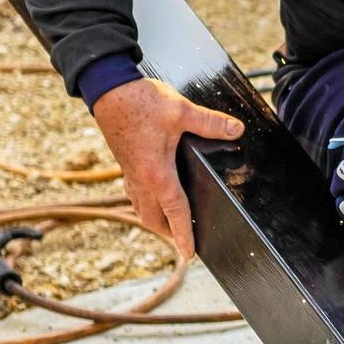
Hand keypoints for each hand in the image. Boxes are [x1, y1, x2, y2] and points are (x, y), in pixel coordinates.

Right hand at [92, 78, 243, 256]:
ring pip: (142, 208)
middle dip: (170, 233)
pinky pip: (135, 194)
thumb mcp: (180, 110)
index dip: (184, 235)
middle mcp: (141, 179)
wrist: (106, 88)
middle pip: (154, 219)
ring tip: (173, 225)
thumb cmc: (140, 101)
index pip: (176, 213)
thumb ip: (210, 122)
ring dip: (157, 220)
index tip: (190, 254)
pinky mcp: (125, 163)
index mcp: (157, 174)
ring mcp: (130, 172)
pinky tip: (156, 196)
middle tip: (187, 243)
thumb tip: (237, 129)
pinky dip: (147, 204)